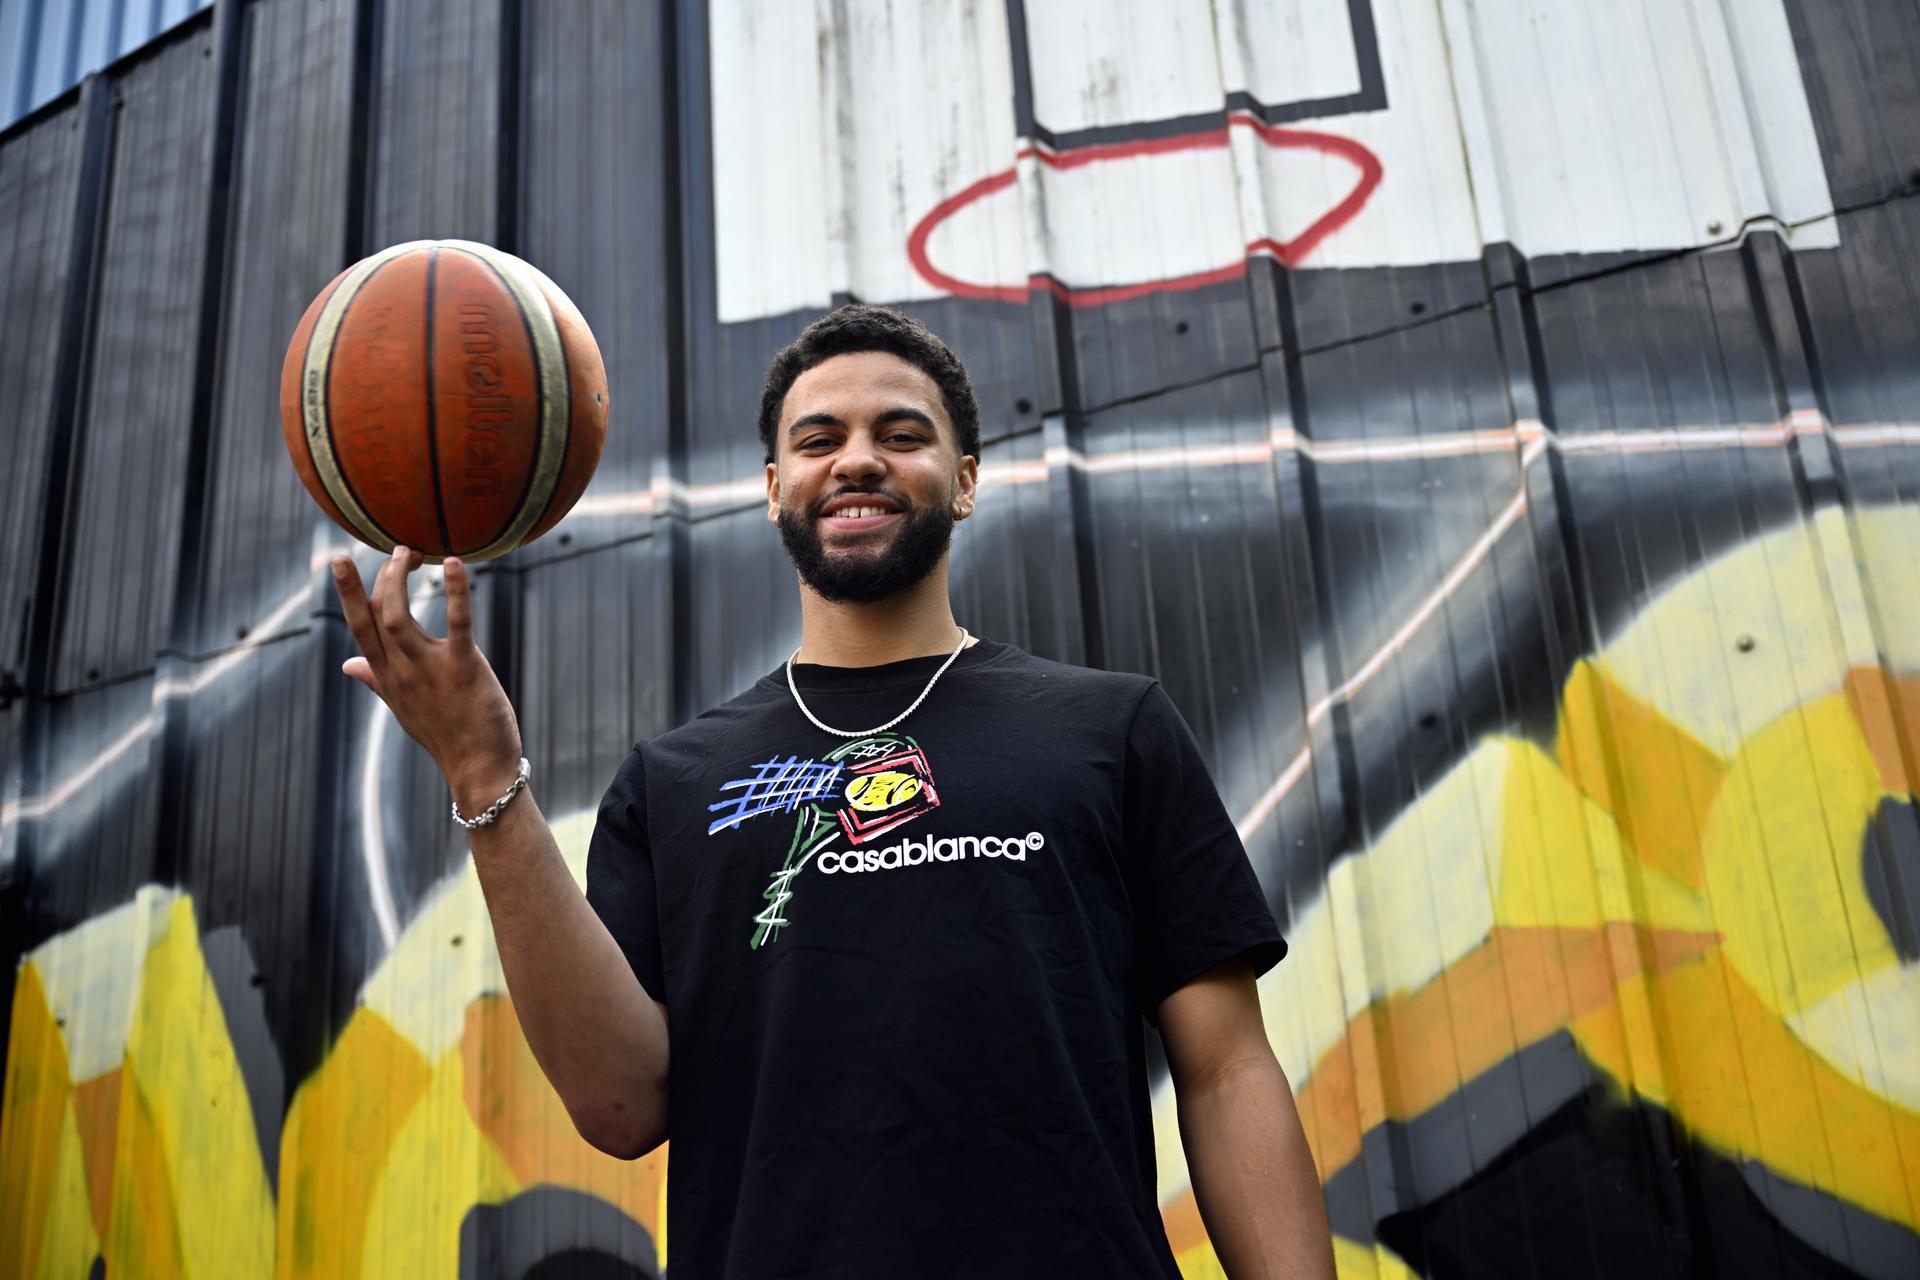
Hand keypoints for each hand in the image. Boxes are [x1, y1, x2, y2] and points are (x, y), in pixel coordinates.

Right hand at [332, 546, 522, 802]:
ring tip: (409, 552)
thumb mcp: (403, 707)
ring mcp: (430, 671)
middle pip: (374, 618)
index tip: (341, 561)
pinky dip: (456, 592)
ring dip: (398, 581)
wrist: (479, 769)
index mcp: (388, 678)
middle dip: (377, 579)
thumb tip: (348, 665)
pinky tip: (455, 564)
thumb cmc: (445, 735)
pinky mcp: (464, 669)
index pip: (359, 628)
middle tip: (397, 548)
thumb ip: (376, 680)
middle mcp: (402, 672)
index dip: (349, 593)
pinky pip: (458, 625)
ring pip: (398, 619)